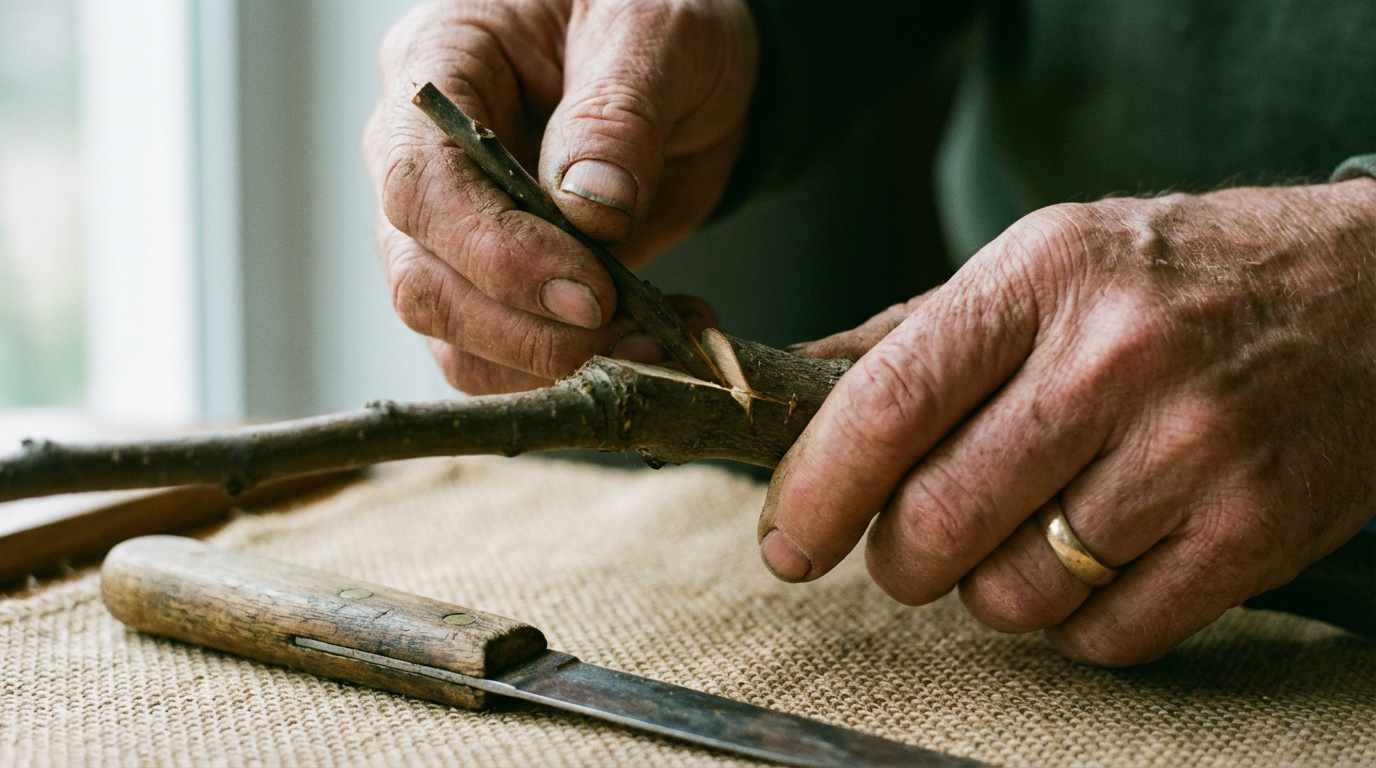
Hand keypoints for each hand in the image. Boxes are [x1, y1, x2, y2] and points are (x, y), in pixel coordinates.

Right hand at [364, 0, 755, 392]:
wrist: (689, 63)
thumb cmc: (658, 15)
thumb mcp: (655, 31)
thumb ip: (618, 114)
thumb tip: (591, 208)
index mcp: (440, 66)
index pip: (419, 182)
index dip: (496, 252)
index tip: (589, 289)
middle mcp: (424, 155)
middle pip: (421, 277)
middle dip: (523, 327)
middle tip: (628, 332)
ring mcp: (454, 228)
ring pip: (452, 336)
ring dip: (551, 363)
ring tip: (655, 339)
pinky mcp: (498, 281)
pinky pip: (502, 356)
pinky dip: (574, 370)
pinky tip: (652, 339)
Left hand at [763, 178, 1375, 665]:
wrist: (1372, 294)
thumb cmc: (1178, 280)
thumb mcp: (1043, 264)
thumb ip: (913, 335)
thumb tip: (793, 386)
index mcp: (1040, 277)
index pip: (887, 405)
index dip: (814, 490)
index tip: (787, 540)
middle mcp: (1114, 358)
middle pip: (936, 520)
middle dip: (896, 560)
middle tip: (911, 544)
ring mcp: (1193, 448)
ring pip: (1014, 593)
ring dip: (990, 589)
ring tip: (1027, 533)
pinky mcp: (1254, 531)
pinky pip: (1106, 637)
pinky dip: (1075, 623)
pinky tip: (1096, 561)